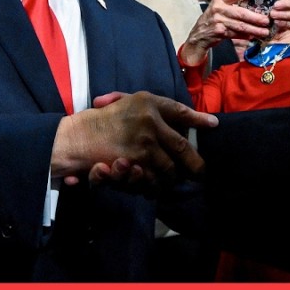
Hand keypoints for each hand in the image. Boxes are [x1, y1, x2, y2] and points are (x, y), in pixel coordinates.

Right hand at [51, 91, 216, 192]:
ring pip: (170, 168)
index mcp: (148, 103)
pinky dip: (155, 186)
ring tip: (174, 182)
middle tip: (201, 172)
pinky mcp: (138, 163)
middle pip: (182, 146)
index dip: (198, 119)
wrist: (76, 137)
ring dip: (172, 178)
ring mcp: (145, 143)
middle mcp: (151, 121)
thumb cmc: (100, 120)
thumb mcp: (125, 103)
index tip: (213, 125)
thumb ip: (150, 107)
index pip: (180, 111)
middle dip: (194, 162)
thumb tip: (178, 114)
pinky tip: (154, 187)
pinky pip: (154, 179)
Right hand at [177, 0, 269, 66]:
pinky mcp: (219, 32)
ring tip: (264, 31)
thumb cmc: (213, 18)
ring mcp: (218, 21)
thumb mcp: (220, 8)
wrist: (199, 35)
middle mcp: (218, 9)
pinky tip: (253, 37)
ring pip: (240, 25)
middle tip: (266, 20)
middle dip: (255, 17)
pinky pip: (236, 34)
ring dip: (254, 29)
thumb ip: (234, 5)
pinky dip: (245, 36)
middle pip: (240, 13)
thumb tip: (255, 7)